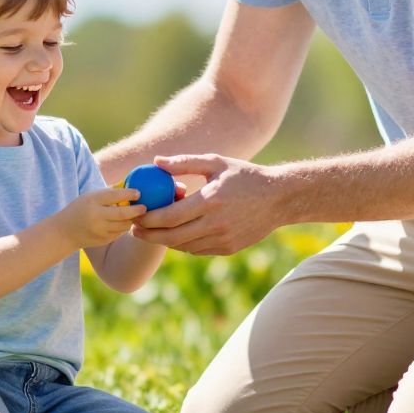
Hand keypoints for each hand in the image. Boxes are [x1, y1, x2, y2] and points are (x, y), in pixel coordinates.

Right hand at [56, 188, 147, 248]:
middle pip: (123, 213)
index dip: (129, 194)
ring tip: (134, 214)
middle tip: (144, 207)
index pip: (114, 196)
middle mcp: (96, 216)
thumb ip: (108, 195)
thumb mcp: (90, 197)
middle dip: (136, 210)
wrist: (64, 232)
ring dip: (131, 219)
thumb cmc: (80, 209)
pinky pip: (119, 233)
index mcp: (92, 201)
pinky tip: (122, 223)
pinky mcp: (103, 240)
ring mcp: (100, 230)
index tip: (138, 193)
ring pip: (124, 225)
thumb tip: (131, 192)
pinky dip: (122, 227)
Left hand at [130, 155, 285, 254]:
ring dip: (165, 241)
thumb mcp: (216, 162)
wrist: (279, 198)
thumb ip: (184, 162)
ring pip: (184, 246)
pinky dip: (183, 244)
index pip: (169, 217)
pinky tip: (177, 234)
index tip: (135, 215)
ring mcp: (223, 239)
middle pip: (171, 237)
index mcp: (210, 201)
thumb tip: (156, 162)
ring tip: (153, 231)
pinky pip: (198, 250)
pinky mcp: (228, 248)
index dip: (148, 219)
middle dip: (148, 235)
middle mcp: (215, 224)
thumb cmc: (244, 175)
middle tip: (134, 230)